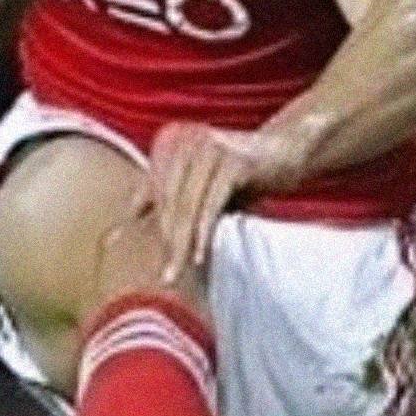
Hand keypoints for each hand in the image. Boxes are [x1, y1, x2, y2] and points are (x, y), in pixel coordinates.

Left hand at [146, 117, 315, 283]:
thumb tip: (125, 220)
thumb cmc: (240, 173)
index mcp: (171, 141)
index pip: (154, 193)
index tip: (144, 263)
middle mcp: (186, 139)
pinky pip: (212, 203)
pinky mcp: (233, 160)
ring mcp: (208, 147)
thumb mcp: (199, 185)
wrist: (290, 150)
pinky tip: (201, 254)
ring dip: (182, 242)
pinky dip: (205, 231)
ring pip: (187, 204)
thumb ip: (165, 198)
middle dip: (165, 241)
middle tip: (164, 276)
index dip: (149, 228)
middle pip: (169, 200)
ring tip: (177, 271)